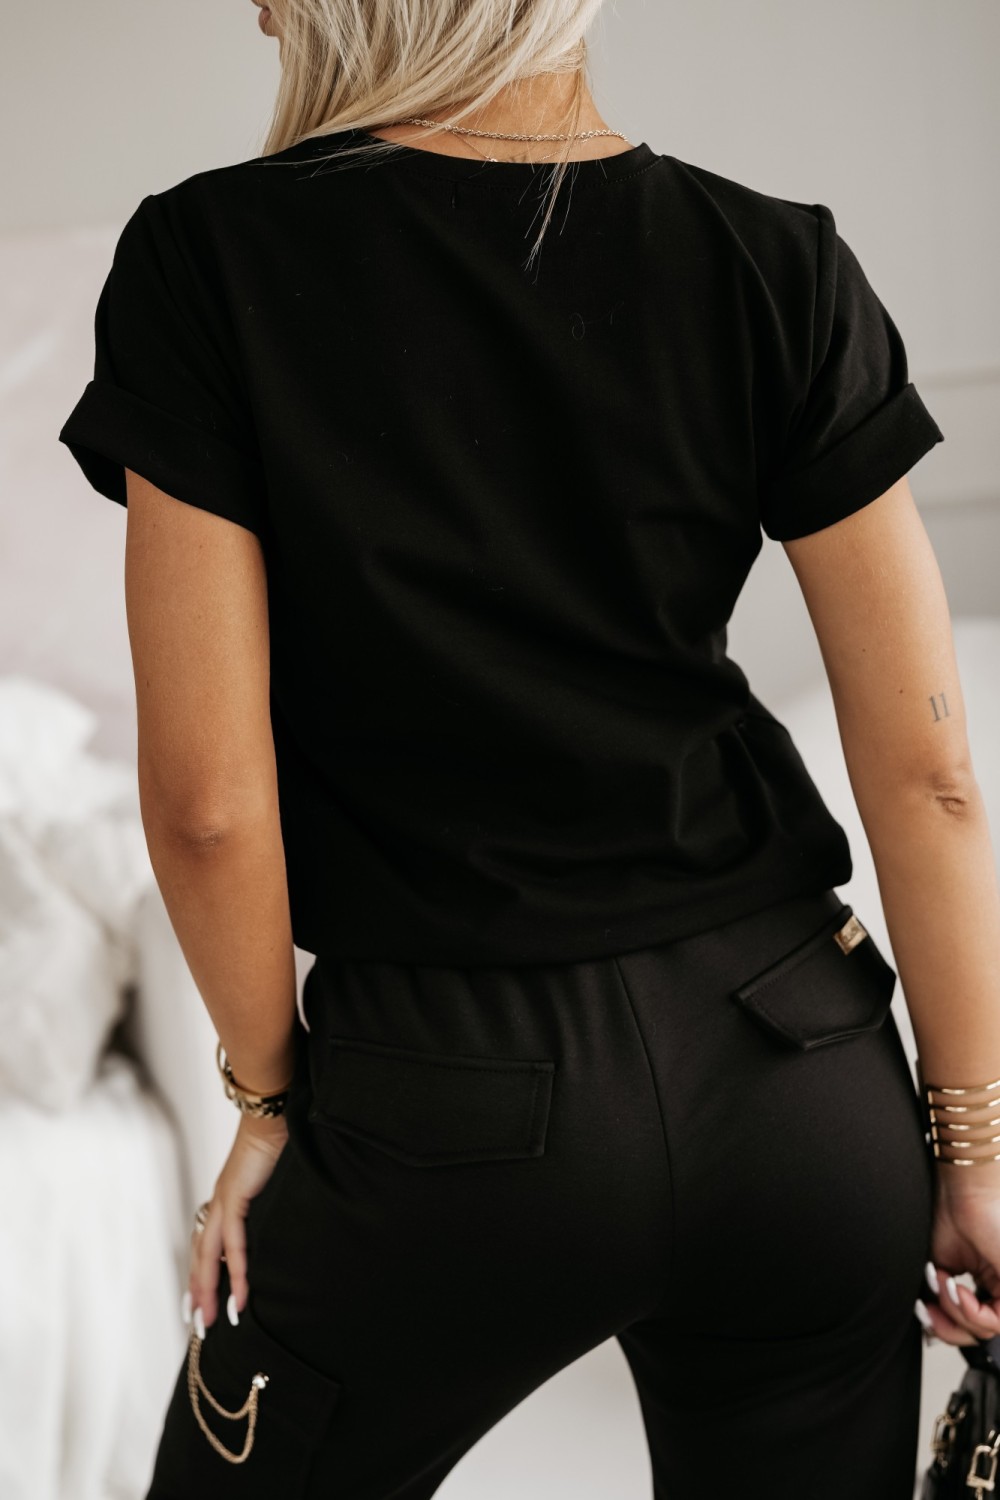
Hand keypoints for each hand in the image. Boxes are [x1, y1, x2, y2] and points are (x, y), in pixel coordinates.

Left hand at [187, 1111, 288, 1334]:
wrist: (273, 1113)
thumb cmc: (278, 1141)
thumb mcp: (271, 1182)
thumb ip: (267, 1204)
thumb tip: (278, 1223)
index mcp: (225, 1201)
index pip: (206, 1246)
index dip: (201, 1275)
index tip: (198, 1303)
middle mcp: (218, 1204)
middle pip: (200, 1257)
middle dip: (198, 1293)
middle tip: (197, 1324)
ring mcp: (224, 1201)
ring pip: (208, 1256)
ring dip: (208, 1291)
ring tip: (211, 1319)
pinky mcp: (235, 1197)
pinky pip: (233, 1244)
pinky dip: (235, 1271)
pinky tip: (239, 1295)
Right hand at [921, 1166, 999, 1344]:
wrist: (959, 1192)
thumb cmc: (948, 1217)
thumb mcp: (938, 1269)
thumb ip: (939, 1300)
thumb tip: (932, 1324)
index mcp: (982, 1286)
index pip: (968, 1324)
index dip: (943, 1326)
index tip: (924, 1310)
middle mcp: (997, 1290)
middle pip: (977, 1333)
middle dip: (947, 1328)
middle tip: (929, 1310)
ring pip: (987, 1330)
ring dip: (955, 1314)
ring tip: (943, 1286)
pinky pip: (997, 1321)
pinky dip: (969, 1312)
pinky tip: (954, 1288)